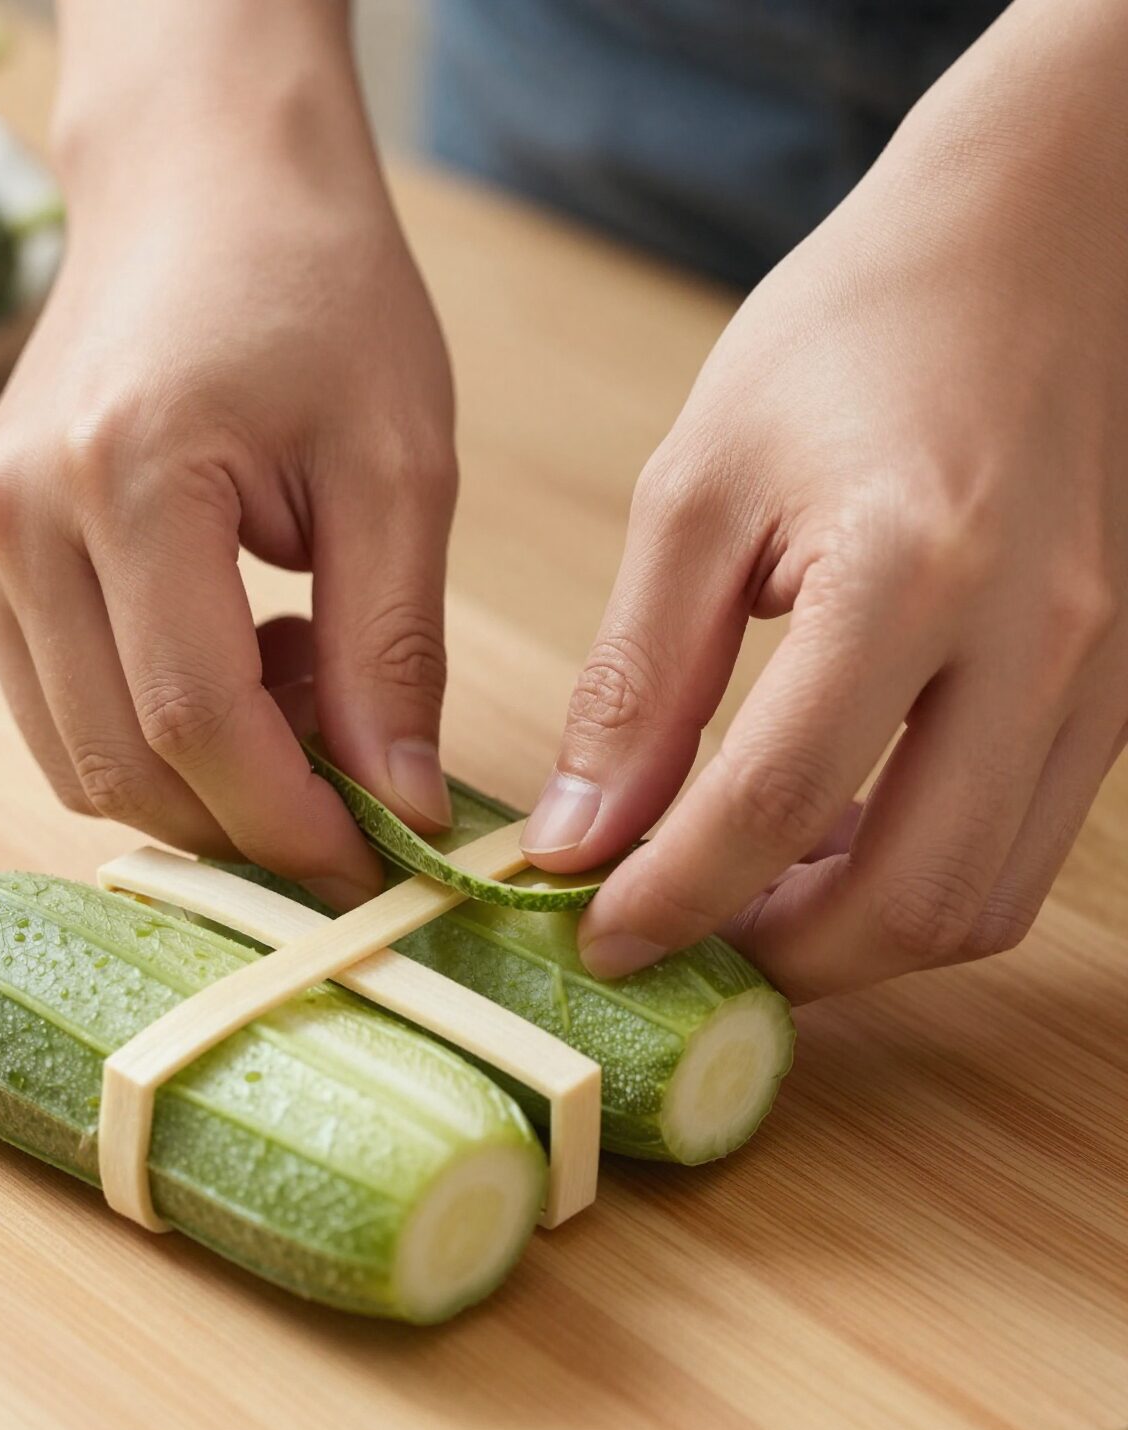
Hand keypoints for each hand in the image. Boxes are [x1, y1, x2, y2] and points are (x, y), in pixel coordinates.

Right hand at [0, 1, 457, 908]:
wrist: (203, 191)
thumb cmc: (318, 297)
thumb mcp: (398, 466)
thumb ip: (393, 650)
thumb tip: (400, 809)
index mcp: (126, 477)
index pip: (193, 724)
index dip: (289, 824)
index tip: (374, 867)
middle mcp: (15, 519)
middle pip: (121, 764)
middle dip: (248, 820)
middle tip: (358, 781)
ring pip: (79, 757)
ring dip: (201, 778)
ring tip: (304, 684)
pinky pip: (58, 708)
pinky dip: (153, 731)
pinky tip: (238, 655)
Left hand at [524, 0, 1127, 999]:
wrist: (1031, 246)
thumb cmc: (846, 344)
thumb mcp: (695, 495)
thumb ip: (637, 681)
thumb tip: (580, 835)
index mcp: (912, 570)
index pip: (778, 801)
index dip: (673, 896)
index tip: (593, 936)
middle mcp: (1040, 641)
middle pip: (913, 899)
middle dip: (776, 959)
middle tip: (672, 945)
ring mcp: (1102, 673)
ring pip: (983, 900)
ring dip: (850, 938)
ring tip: (739, 905)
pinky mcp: (1116, 685)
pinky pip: (1021, 843)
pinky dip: (915, 881)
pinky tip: (825, 844)